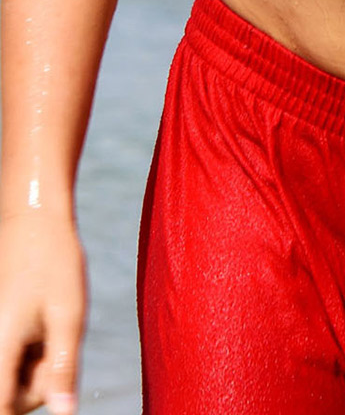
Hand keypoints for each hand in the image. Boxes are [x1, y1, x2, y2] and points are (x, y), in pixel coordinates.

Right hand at [0, 214, 84, 413]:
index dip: (30, 405)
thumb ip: (62, 369)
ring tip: (50, 327)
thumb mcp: (68, 315)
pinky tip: (39, 325)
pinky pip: (9, 360)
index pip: (4, 410)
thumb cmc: (54, 262)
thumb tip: (64, 413)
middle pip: (9, 399)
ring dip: (35, 367)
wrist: (33, 218)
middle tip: (59, 342)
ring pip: (10, 380)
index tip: (53, 386)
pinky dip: (28, 353)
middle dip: (40, 385)